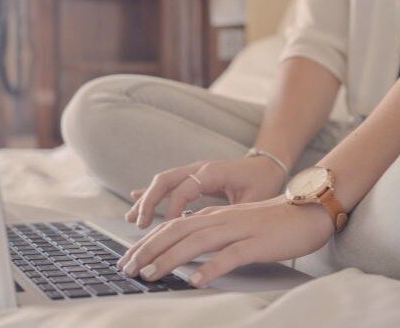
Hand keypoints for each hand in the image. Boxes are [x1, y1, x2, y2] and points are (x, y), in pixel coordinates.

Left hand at [117, 197, 333, 287]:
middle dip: (148, 250)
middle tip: (127, 269)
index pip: (172, 226)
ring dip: (170, 259)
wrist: (308, 211)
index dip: (147, 242)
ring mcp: (239, 230)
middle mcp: (221, 220)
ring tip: (150, 275)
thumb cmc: (272, 222)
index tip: (128, 259)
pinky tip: (196, 280)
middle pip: (177, 232)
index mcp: (214, 216)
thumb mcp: (235, 225)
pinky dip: (211, 268)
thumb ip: (211, 232)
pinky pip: (231, 255)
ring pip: (197, 242)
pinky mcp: (258, 243)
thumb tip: (185, 249)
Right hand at [126, 157, 287, 228]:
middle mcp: (199, 168)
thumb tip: (214, 233)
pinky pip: (167, 184)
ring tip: (132, 219)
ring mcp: (193, 171)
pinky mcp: (192, 177)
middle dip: (150, 202)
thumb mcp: (253, 200)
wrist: (267, 165)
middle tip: (140, 224)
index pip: (185, 188)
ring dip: (146, 199)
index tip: (168, 227)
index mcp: (214, 172)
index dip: (174, 208)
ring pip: (162, 181)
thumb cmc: (263, 183)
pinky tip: (135, 199)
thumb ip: (232, 213)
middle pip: (166, 180)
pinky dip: (151, 193)